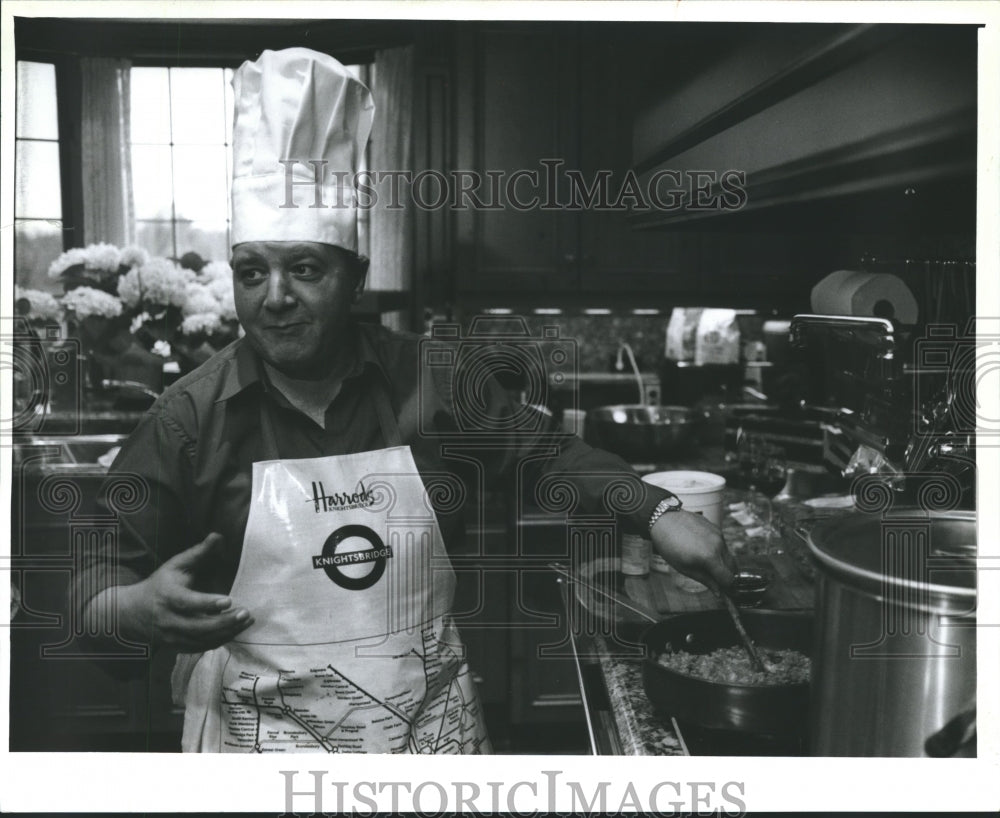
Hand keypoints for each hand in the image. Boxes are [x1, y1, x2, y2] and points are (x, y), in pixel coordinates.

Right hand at [87, 533, 253, 651]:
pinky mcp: (177, 647)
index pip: (188, 603)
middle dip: (225, 622)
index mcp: (168, 596)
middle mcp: (169, 620)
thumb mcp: (175, 565)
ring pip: (202, 640)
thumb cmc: (161, 584)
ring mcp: (172, 636)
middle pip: (198, 627)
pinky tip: (236, 631)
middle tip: (246, 614)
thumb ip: (198, 552)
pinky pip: (201, 648)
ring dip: (227, 633)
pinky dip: (220, 641)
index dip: (208, 604)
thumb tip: (218, 536)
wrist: (133, 613)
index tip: (228, 601)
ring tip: (247, 621)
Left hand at [649, 510, 737, 592]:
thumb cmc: (670, 545)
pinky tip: (703, 550)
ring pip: (728, 554)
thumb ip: (705, 580)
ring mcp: (718, 534)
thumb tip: (719, 593)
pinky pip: (722, 544)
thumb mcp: (684, 568)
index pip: (729, 578)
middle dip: (726, 576)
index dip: (727, 588)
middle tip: (715, 581)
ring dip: (722, 563)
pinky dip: (718, 551)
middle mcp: (718, 544)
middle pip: (732, 567)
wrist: (663, 520)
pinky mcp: (716, 527)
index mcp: (710, 557)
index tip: (724, 592)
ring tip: (705, 563)